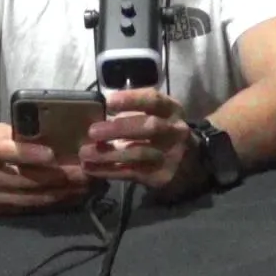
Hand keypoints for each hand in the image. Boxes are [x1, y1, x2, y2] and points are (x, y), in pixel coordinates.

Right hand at [0, 123, 90, 215]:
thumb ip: (10, 134)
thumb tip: (48, 132)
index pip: (1, 151)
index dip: (26, 154)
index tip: (52, 154)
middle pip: (22, 179)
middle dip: (57, 177)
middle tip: (86, 171)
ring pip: (27, 198)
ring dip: (59, 193)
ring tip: (85, 187)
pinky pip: (23, 210)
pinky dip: (48, 204)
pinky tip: (68, 198)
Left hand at [80, 88, 200, 193]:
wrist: (190, 161)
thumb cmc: (163, 131)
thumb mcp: (158, 114)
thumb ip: (134, 111)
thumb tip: (97, 111)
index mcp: (172, 110)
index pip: (154, 100)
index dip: (131, 100)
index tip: (108, 102)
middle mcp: (175, 131)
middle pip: (149, 127)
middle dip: (119, 128)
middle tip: (92, 131)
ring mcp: (170, 155)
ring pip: (139, 154)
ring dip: (109, 154)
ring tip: (85, 153)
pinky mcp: (161, 176)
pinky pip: (132, 173)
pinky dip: (109, 171)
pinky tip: (91, 168)